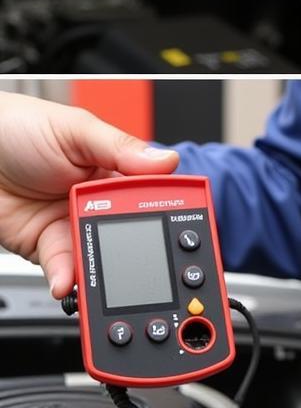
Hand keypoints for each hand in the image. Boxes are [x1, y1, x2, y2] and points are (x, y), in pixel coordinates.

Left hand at [0, 93, 178, 296]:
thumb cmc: (17, 128)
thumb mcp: (76, 130)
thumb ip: (121, 147)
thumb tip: (166, 160)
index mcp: (114, 168)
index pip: (150, 193)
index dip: (165, 208)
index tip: (175, 223)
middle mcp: (98, 199)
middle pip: (129, 229)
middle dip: (134, 244)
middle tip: (137, 255)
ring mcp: (72, 224)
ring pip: (99, 252)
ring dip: (101, 267)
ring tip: (99, 273)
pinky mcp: (47, 247)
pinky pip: (65, 267)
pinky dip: (69, 278)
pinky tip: (70, 280)